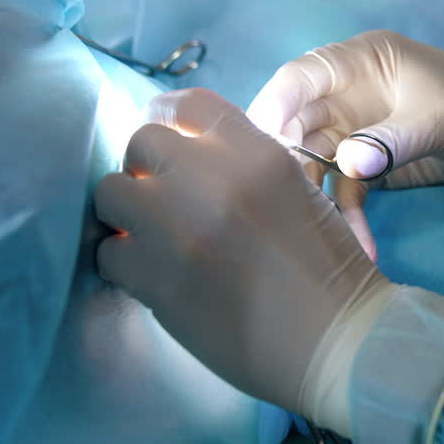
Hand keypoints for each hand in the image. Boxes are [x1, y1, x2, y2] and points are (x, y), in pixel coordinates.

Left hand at [93, 88, 391, 430]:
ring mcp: (177, 227)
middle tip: (165, 202)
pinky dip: (125, 263)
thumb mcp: (297, 190)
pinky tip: (155, 275)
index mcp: (256, 152)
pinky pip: (109, 251)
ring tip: (152, 238)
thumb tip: (184, 158)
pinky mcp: (154, 277)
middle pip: (141, 142)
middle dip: (147, 170)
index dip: (169, 120)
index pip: (188, 104)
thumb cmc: (328, 268)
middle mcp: (211, 178)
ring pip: (110, 192)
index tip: (169, 145)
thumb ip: (242, 165)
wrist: (335, 339)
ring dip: (127, 214)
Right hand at [248, 31, 443, 257]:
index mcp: (358, 61)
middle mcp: (344, 93)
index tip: (262, 143)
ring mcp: (351, 129)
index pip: (300, 77)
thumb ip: (395, 140)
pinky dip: (347, 216)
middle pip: (294, 123)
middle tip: (276, 196)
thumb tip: (348, 164)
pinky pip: (343, 190)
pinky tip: (359, 245)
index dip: (275, 105)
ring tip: (309, 229)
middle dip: (283, 159)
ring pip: (311, 161)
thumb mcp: (441, 120)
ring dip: (310, 194)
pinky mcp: (365, 163)